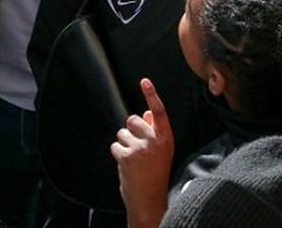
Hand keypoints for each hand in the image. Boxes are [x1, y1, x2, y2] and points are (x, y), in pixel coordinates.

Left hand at [111, 78, 172, 227]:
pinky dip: (118, 154)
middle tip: (137, 147)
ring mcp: (140, 148)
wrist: (149, 199)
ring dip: (124, 144)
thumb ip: (155, 131)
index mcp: (166, 138)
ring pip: (122, 133)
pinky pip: (115, 146)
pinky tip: (126, 165)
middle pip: (133, 120)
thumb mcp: (161, 151)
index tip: (145, 81)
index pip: (158, 112)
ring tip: (133, 159)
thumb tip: (146, 113)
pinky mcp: (126, 156)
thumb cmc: (156, 174)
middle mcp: (154, 141)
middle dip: (131, 130)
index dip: (152, 95)